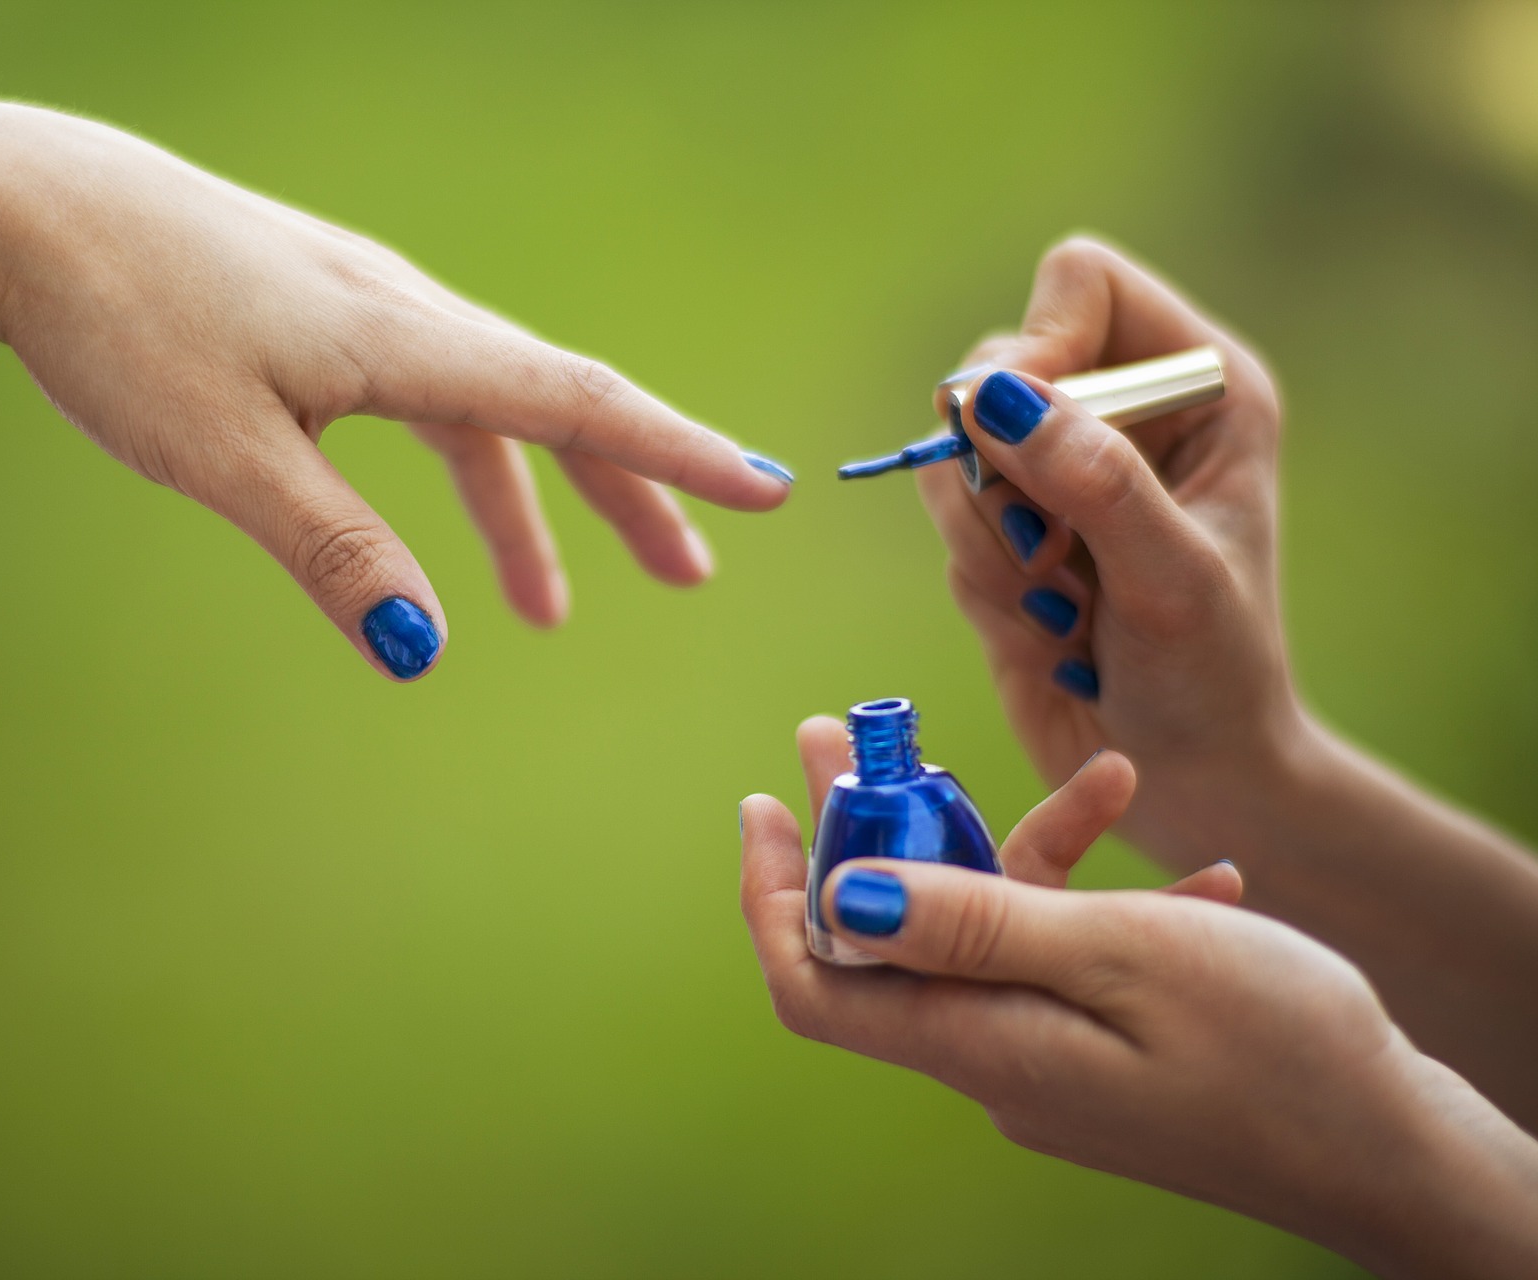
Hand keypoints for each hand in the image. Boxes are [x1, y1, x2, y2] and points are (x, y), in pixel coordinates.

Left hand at [0, 104, 792, 678]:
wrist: (16, 202)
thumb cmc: (113, 319)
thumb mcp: (220, 452)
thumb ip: (329, 548)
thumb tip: (426, 652)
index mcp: (399, 337)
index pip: (573, 401)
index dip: (677, 454)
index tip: (768, 491)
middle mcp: (402, 310)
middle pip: (551, 405)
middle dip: (631, 492)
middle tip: (694, 573)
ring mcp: (360, 308)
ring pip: (486, 409)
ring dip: (534, 503)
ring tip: (550, 609)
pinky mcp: (316, 315)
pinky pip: (422, 398)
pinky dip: (454, 467)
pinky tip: (437, 523)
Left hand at [739, 733, 1537, 1277]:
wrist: (1401, 1154)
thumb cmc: (1278, 1054)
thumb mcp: (1121, 957)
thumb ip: (976, 923)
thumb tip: (840, 896)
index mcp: (981, 1044)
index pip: (819, 981)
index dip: (776, 892)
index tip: (767, 802)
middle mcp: (999, 1059)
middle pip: (898, 938)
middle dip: (881, 830)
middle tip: (863, 732)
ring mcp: (1054, 1059)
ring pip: (995, 934)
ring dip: (1020, 846)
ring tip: (1102, 773)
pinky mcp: (1109, 1053)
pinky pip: (1073, 961)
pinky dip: (1105, 900)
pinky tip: (1190, 861)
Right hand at [915, 236, 1297, 864]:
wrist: (1188, 780)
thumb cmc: (1213, 680)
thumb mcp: (1170, 579)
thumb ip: (1095, 482)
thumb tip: (993, 396)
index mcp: (1197, 384)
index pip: (1079, 284)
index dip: (1038, 344)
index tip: (1020, 430)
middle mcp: (1123, 411)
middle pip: (993, 366)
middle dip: (1002, 473)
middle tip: (1051, 554)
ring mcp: (1059, 471)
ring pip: (954, 452)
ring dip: (991, 543)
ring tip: (1063, 609)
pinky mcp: (1008, 530)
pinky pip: (946, 520)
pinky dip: (982, 584)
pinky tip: (1048, 632)